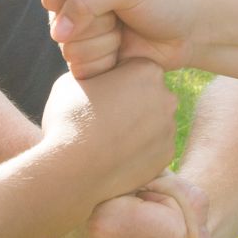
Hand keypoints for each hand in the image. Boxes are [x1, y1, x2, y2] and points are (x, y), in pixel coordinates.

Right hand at [40, 59, 178, 197]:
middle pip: (148, 94)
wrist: (73, 170)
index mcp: (146, 70)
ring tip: (106, 139)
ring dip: (135, 126)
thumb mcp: (73, 80)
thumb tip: (100, 78)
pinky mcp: (166, 156)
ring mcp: (169, 129)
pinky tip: (114, 155)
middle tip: (101, 116)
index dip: (112, 78)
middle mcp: (166, 96)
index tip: (96, 92)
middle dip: (130, 101)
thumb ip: (96, 73)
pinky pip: (152, 147)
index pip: (132, 67)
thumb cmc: (69, 119)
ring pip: (152, 121)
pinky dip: (138, 149)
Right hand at [44, 0, 200, 76]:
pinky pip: (80, 70)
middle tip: (121, 16)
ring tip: (124, 32)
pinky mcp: (87, 60)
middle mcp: (71, 5)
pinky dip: (106, 63)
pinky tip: (123, 51)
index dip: (78, 2)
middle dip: (97, 25)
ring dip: (105, 44)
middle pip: (59, 27)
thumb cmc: (160, 0)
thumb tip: (57, 34)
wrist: (186, 32)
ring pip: (70, 50)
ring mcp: (77, 34)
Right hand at [62, 174, 210, 237]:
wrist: (82, 188)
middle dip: (169, 237)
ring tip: (133, 230)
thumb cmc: (125, 177)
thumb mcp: (158, 173)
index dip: (170, 211)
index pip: (175, 233)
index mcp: (104, 221)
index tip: (145, 197)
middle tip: (141, 215)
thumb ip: (191, 202)